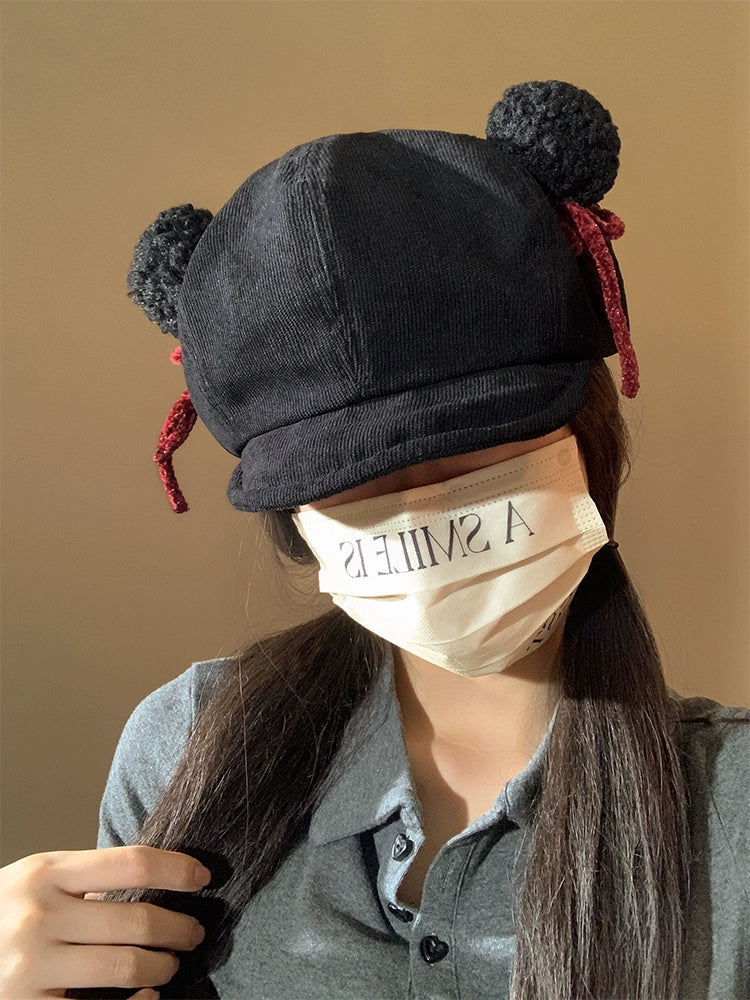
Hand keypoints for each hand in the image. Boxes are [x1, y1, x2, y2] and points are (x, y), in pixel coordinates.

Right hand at [0, 845, 210, 998]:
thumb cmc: (4, 914)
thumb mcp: (37, 881)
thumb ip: (85, 880)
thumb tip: (158, 884)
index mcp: (45, 873)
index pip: (132, 863)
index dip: (176, 870)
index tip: (201, 877)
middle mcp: (38, 916)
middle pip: (138, 919)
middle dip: (179, 928)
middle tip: (193, 932)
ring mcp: (31, 966)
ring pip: (127, 966)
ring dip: (162, 967)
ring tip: (169, 964)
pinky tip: (145, 996)